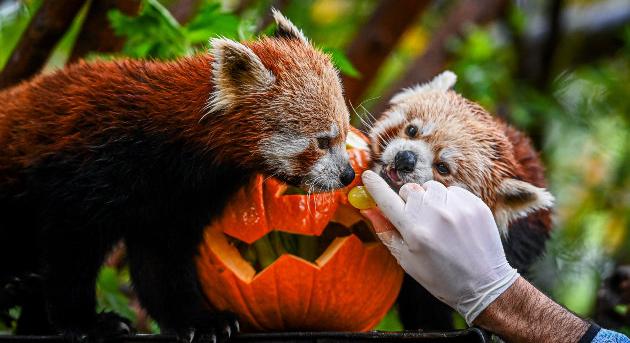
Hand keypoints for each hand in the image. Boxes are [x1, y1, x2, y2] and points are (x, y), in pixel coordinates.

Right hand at [360, 170, 518, 324]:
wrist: (484, 284)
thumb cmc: (440, 276)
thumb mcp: (407, 260)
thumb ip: (386, 232)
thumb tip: (367, 209)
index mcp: (414, 231)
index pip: (386, 199)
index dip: (374, 186)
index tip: (367, 176)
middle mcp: (435, 215)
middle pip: (409, 190)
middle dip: (407, 201)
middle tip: (416, 220)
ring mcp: (457, 207)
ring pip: (430, 187)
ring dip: (429, 199)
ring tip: (438, 222)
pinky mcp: (474, 204)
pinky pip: (452, 191)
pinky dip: (449, 202)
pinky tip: (454, 222)